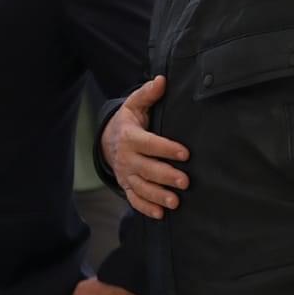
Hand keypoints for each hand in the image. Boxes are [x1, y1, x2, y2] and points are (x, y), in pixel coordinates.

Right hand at [101, 75, 188, 220]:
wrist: (107, 140)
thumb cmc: (128, 121)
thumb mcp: (134, 105)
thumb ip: (148, 94)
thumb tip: (162, 80)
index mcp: (130, 136)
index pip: (149, 144)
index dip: (166, 149)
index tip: (185, 154)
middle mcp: (127, 158)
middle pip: (147, 169)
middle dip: (166, 176)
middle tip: (185, 181)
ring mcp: (126, 174)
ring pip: (141, 187)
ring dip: (158, 195)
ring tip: (175, 202)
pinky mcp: (126, 185)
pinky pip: (134, 199)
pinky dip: (145, 208)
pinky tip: (160, 214)